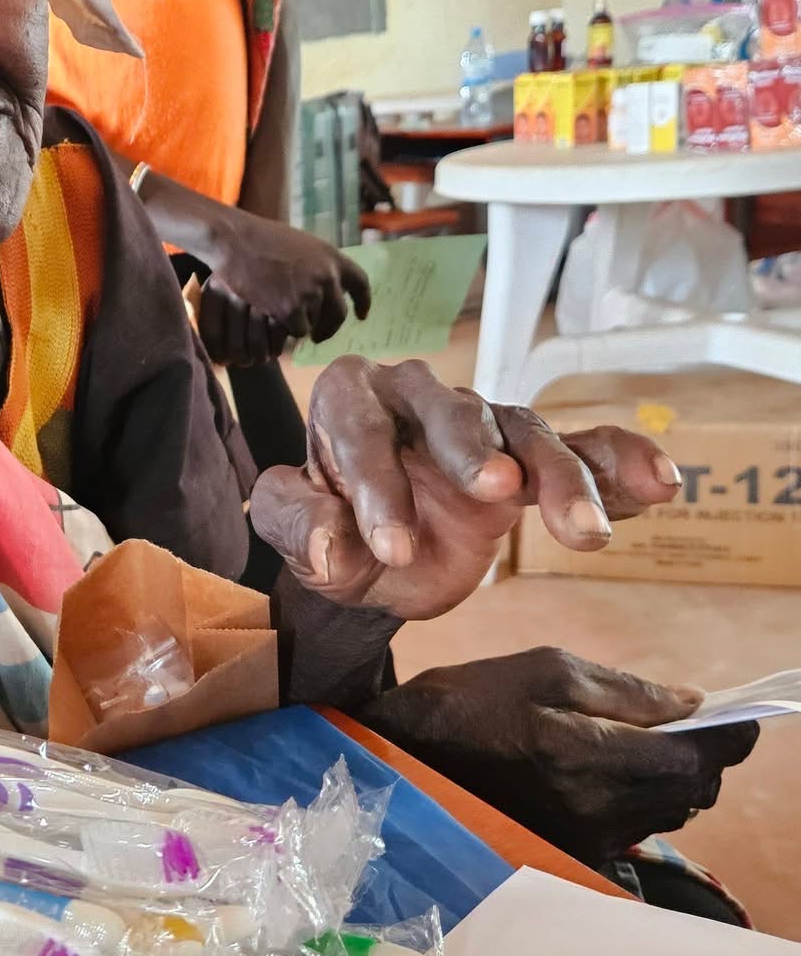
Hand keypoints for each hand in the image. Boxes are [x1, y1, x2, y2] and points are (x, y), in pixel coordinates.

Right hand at [202, 208, 371, 359]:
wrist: (235, 241)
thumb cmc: (260, 238)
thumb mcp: (299, 244)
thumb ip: (316, 262)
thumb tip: (325, 281)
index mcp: (331, 256)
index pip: (359, 282)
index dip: (363, 301)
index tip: (361, 315)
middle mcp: (326, 275)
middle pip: (339, 313)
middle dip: (330, 328)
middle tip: (319, 336)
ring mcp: (310, 293)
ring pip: (314, 323)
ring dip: (300, 324)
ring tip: (280, 315)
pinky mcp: (291, 309)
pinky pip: (297, 330)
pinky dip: (286, 328)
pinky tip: (272, 317)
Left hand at [249, 357, 681, 619]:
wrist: (381, 559)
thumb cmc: (335, 532)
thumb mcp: (296, 538)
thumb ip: (298, 528)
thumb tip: (327, 546)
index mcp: (352, 399)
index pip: (362, 430)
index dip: (376, 487)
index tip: (393, 549)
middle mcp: (421, 396)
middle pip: (456, 412)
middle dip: (474, 451)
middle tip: (498, 492)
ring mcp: (484, 423)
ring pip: (527, 433)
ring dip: (561, 478)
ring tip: (586, 533)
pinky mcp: (531, 457)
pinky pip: (584, 447)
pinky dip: (620, 463)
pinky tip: (660, 485)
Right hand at [358, 649, 757, 867]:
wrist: (402, 764)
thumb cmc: (470, 703)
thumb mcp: (546, 670)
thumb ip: (627, 690)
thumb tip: (694, 703)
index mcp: (594, 758)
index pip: (704, 756)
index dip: (732, 731)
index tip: (734, 713)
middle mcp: (600, 813)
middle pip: (696, 789)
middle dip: (698, 752)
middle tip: (667, 720)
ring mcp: (587, 843)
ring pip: (670, 812)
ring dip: (668, 777)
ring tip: (624, 744)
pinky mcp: (572, 858)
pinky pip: (636, 831)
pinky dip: (636, 800)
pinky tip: (599, 775)